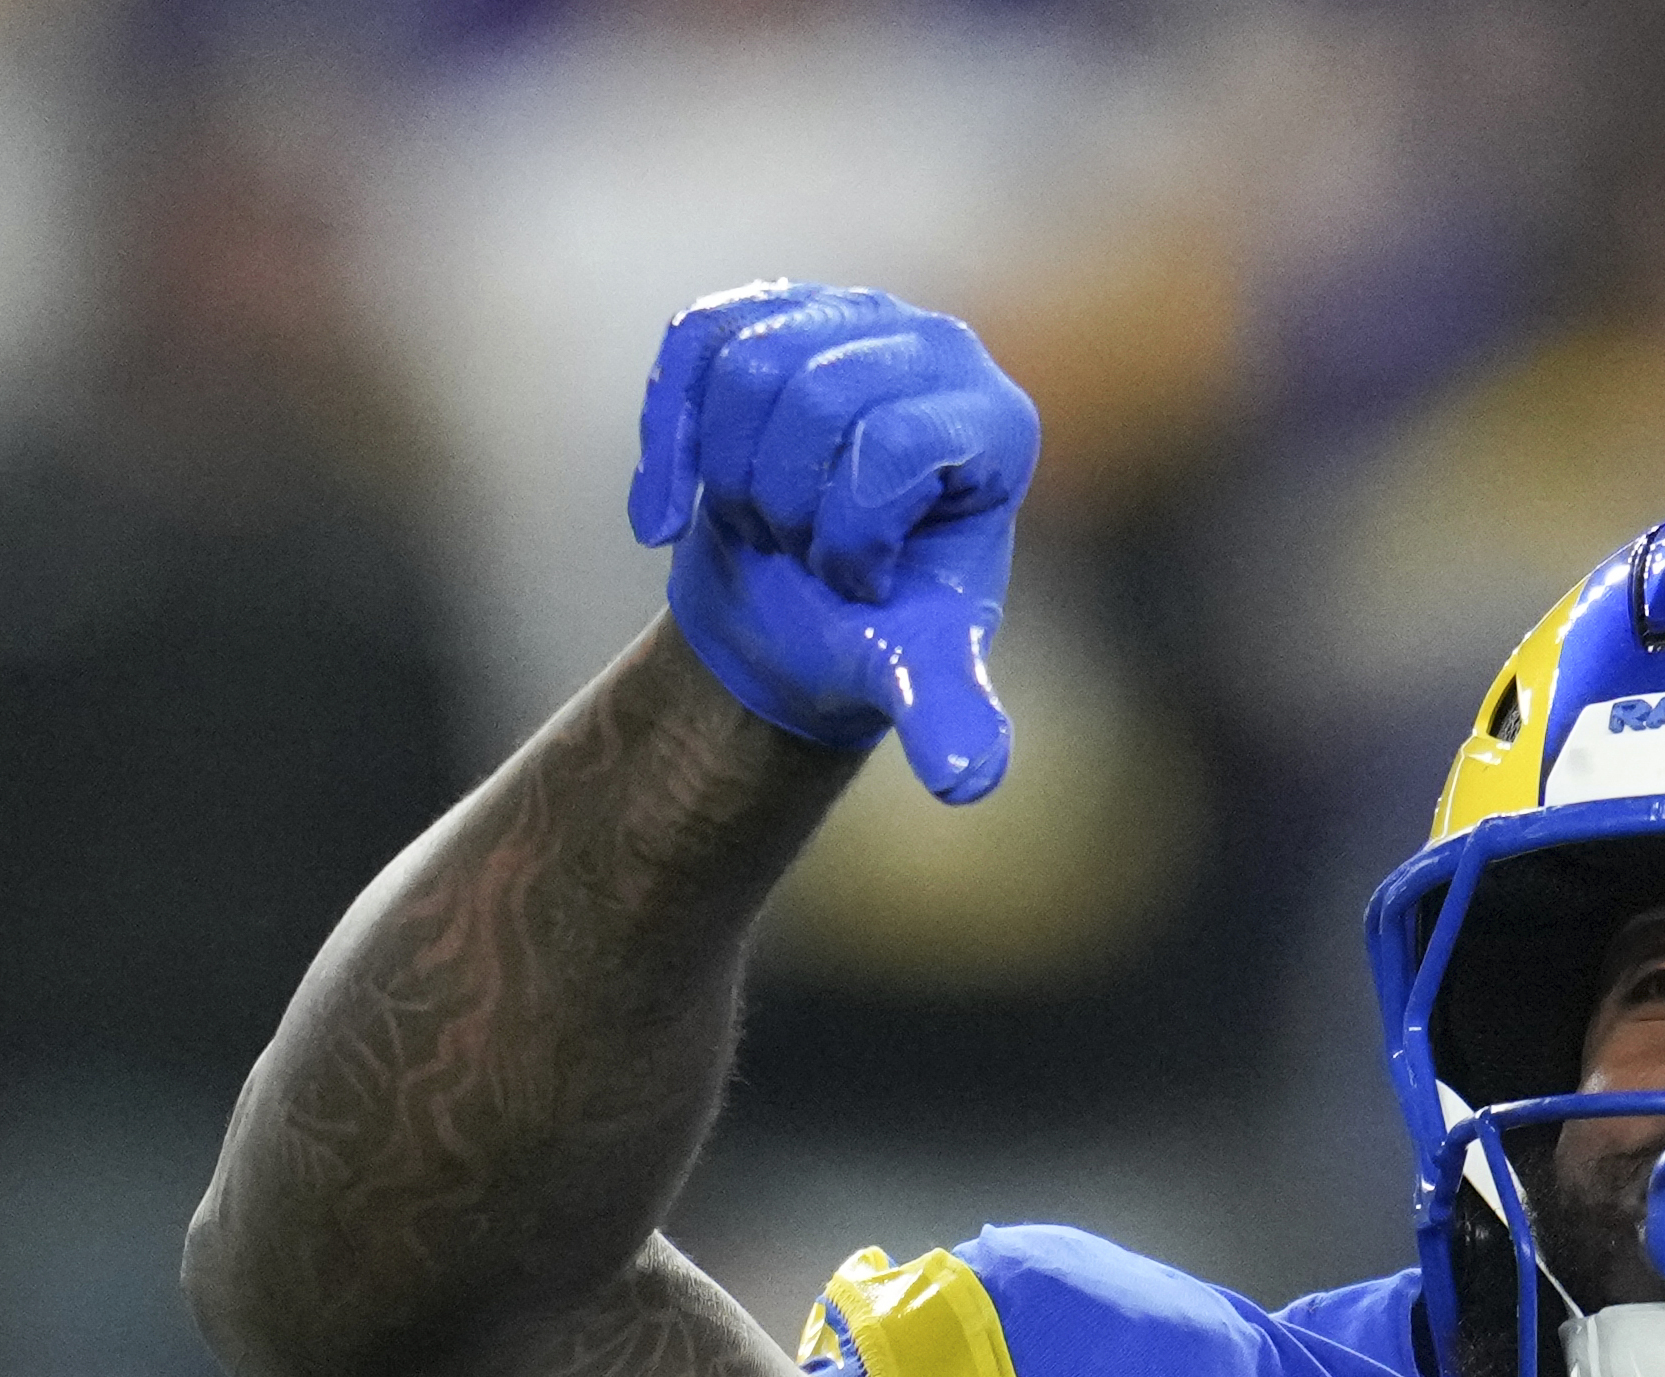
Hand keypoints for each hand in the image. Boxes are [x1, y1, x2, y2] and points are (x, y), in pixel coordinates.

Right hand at [628, 282, 1038, 804]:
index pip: (892, 444)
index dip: (848, 531)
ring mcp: (850, 315)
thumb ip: (945, 711)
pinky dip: (668, 441)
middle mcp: (937, 346)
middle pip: (813, 395)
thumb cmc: (869, 633)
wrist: (795, 609)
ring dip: (733, 473)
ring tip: (768, 521)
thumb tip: (967, 779)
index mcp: (996, 423)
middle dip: (784, 502)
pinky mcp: (768, 309)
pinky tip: (669, 513)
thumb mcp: (909, 672)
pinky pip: (691, 348)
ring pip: (747, 367)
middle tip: (800, 552)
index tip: (856, 580)